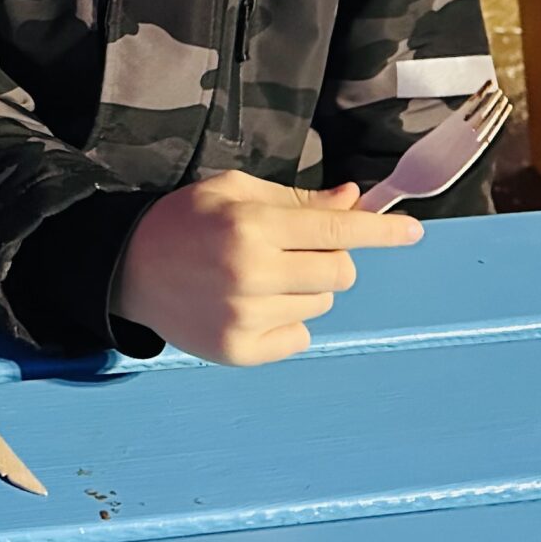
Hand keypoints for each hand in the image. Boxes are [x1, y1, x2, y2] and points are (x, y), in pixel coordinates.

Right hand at [111, 171, 421, 366]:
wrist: (127, 268)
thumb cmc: (184, 221)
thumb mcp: (235, 191)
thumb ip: (297, 200)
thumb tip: (354, 202)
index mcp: (252, 226)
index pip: (337, 231)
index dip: (381, 232)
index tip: (413, 232)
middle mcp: (252, 273)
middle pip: (340, 274)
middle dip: (330, 260)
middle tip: (294, 252)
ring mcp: (245, 317)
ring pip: (320, 306)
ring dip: (304, 292)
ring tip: (260, 279)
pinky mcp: (239, 350)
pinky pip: (299, 339)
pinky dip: (287, 324)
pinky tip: (251, 307)